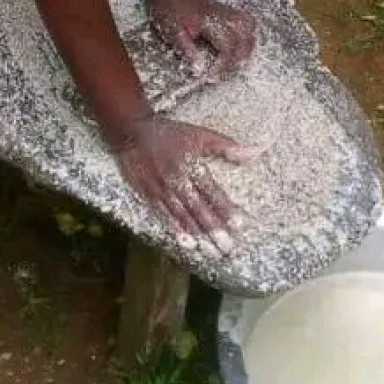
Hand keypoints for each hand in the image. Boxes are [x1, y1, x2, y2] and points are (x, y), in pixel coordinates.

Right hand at [112, 115, 255, 252]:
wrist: (131, 132)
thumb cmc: (170, 133)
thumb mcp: (200, 134)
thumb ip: (225, 146)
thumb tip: (251, 154)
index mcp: (191, 166)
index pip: (212, 192)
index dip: (225, 209)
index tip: (239, 225)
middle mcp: (177, 181)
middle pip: (198, 209)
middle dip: (213, 229)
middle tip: (227, 247)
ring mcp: (161, 190)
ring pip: (182, 216)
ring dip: (197, 234)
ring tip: (210, 251)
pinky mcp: (148, 195)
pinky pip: (164, 216)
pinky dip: (175, 230)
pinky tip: (186, 243)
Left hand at [148, 0, 255, 77]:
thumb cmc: (167, 7)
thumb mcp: (171, 31)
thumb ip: (187, 50)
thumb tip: (199, 70)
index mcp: (210, 21)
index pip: (228, 48)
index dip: (224, 66)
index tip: (212, 77)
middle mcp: (224, 16)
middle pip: (245, 41)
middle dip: (237, 61)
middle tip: (222, 73)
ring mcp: (227, 11)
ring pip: (250, 30)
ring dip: (245, 48)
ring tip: (231, 62)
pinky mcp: (227, 10)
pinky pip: (246, 23)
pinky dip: (245, 37)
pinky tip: (235, 47)